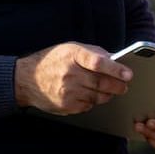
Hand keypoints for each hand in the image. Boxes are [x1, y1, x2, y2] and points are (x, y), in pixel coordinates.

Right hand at [15, 42, 131, 114]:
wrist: (26, 79)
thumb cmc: (53, 61)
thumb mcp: (71, 48)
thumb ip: (93, 52)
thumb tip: (115, 59)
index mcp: (72, 55)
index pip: (97, 62)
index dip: (115, 69)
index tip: (128, 74)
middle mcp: (69, 74)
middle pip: (101, 83)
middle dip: (118, 86)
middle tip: (125, 85)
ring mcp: (67, 92)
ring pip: (98, 97)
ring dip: (108, 94)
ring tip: (110, 89)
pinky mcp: (66, 106)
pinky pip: (89, 106)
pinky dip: (94, 101)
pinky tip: (91, 94)